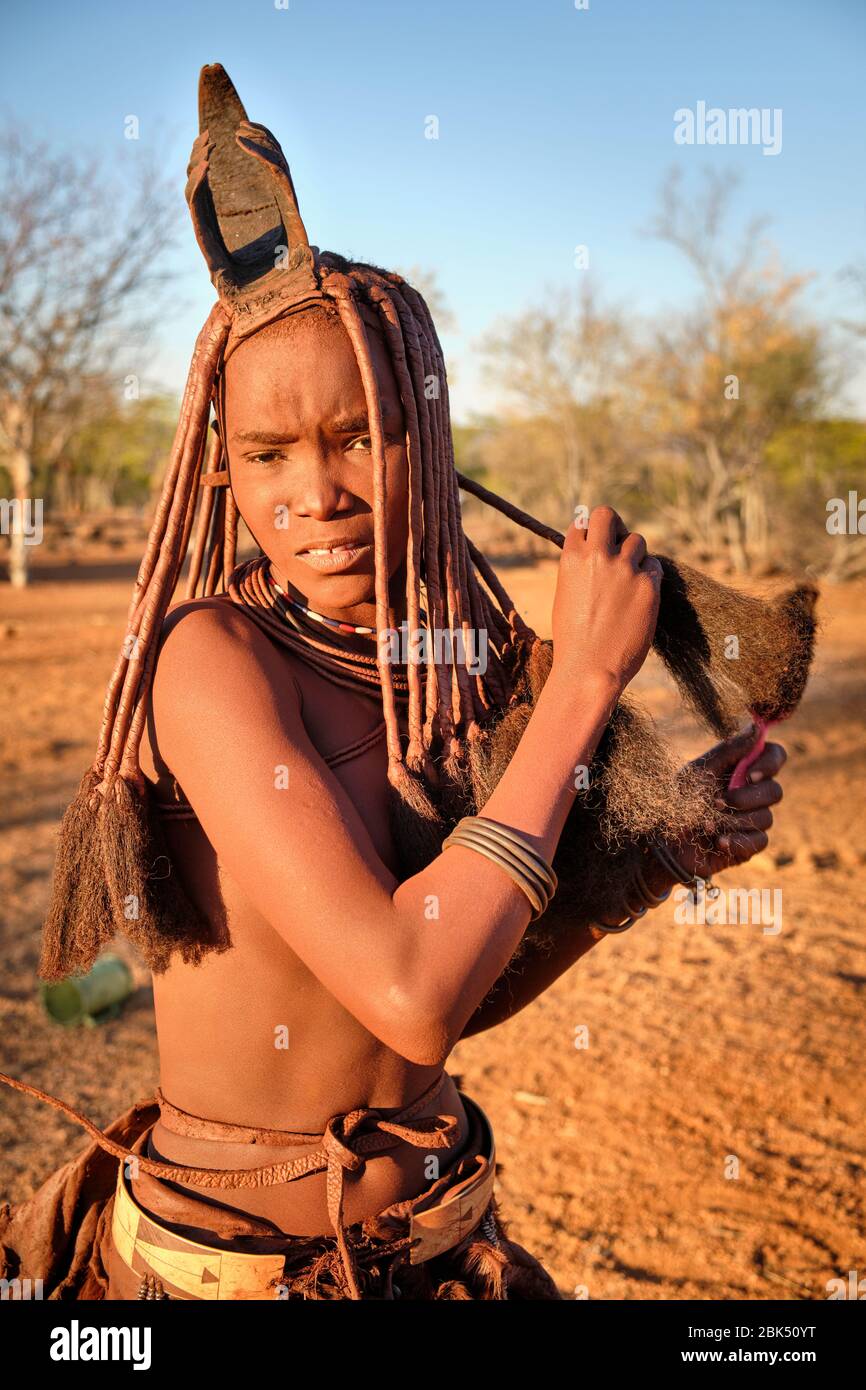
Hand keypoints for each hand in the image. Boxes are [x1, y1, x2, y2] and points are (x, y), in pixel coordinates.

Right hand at [550, 505, 662, 697]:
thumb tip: (594, 553)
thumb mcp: (566, 596)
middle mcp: (598, 557)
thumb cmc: (573, 639)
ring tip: (629, 579)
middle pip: (607, 515)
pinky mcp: (648, 585)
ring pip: (637, 540)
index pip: (583, 524)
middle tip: (618, 544)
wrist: (589, 669)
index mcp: (571, 558)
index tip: (597, 547)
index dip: (591, 534)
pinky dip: (649, 575)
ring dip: (635, 555)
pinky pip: (653, 566)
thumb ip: (579, 570)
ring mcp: (624, 569)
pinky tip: (641, 594)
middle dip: (613, 526)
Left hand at [663, 727, 786, 881]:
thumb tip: (758, 726)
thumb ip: (730, 749)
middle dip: (746, 798)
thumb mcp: (700, 770)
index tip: (751, 774)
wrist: (663, 840)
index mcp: (741, 769)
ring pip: (766, 818)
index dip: (770, 763)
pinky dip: (737, 841)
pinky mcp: (748, 844)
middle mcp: (752, 792)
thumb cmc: (677, 800)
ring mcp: (751, 819)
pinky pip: (759, 841)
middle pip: (775, 791)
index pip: (775, 756)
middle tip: (719, 802)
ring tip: (707, 823)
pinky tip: (717, 841)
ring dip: (733, 820)